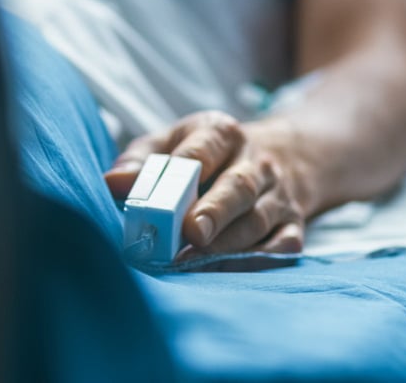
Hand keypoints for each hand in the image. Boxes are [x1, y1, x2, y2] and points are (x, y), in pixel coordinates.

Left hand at [104, 112, 312, 263]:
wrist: (277, 156)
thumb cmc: (205, 155)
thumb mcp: (171, 142)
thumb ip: (140, 161)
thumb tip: (112, 183)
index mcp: (222, 133)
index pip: (205, 148)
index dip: (188, 168)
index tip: (169, 195)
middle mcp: (256, 162)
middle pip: (238, 186)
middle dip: (215, 211)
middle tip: (192, 233)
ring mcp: (278, 194)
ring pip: (257, 220)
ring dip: (228, 244)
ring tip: (195, 261)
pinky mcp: (293, 224)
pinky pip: (282, 246)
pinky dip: (257, 261)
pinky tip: (226, 271)